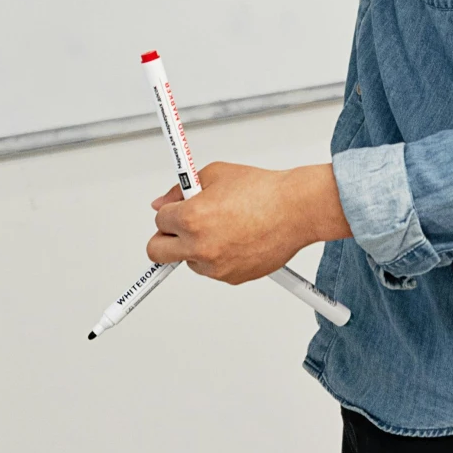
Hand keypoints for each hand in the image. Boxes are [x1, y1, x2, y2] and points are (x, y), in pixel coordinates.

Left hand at [147, 161, 350, 284]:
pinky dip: (218, 256)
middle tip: (177, 227)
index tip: (177, 208)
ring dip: (195, 246)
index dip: (169, 210)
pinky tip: (236, 237)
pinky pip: (213, 269)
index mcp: (191, 219)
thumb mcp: (215, 174)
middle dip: (164, 237)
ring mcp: (215, 267)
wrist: (296, 210)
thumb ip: (181, 189)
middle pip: (156, 252)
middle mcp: (199, 247)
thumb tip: (163, 202)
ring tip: (222, 226)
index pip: (159, 220)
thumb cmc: (263, 191)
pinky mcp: (232, 278)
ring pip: (188, 260)